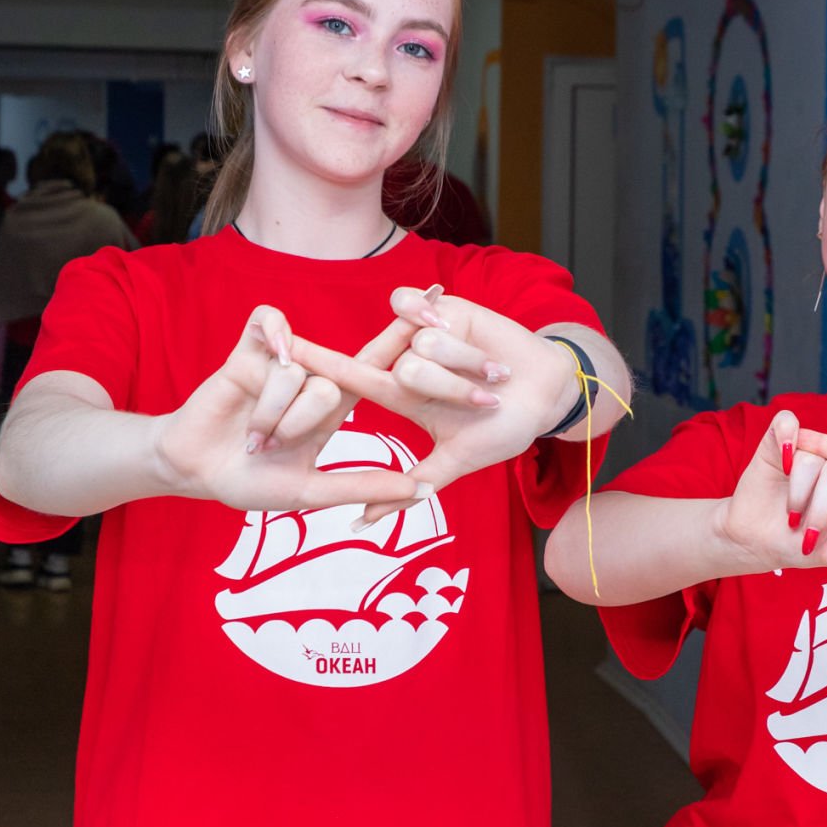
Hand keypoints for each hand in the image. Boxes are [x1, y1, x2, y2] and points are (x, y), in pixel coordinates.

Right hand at [152, 306, 421, 511]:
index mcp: (334, 406)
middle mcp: (312, 377)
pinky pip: (270, 327)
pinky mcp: (248, 348)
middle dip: (295, 427)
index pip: (377, 366)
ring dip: (269, 415)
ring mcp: (280, 361)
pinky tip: (263, 356)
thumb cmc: (251, 483)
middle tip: (268, 449)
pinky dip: (267, 341)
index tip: (439, 302)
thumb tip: (420, 490)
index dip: (404, 338)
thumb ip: (362, 486)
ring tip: (250, 435)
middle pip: (331, 384)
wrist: (194, 470)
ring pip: (297, 371)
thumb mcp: (309, 491)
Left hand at [291, 285, 585, 519]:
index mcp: (402, 394)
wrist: (548, 391)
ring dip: (466, 364)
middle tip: (485, 400)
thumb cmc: (505, 429)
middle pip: (403, 369)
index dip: (316, 366)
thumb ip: (412, 485)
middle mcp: (407, 360)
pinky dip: (444, 322)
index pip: (351, 377)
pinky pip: (420, 308)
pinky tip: (465, 333)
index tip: (278, 358)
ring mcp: (424, 332)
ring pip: (421, 343)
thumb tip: (360, 520)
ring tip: (491, 373)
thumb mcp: (458, 460)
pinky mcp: (443, 306)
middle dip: (452, 389)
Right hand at [709, 410, 826, 583]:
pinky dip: (785, 444)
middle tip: (808, 534)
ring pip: (811, 462)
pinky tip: (782, 461)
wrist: (753, 542)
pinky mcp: (776, 440)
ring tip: (789, 516)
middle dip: (820, 510)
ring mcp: (805, 448)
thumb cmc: (796, 544)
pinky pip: (787, 430)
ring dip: (796, 498)